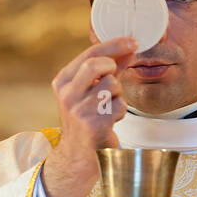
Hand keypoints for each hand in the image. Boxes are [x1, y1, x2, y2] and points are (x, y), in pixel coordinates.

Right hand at [41, 36, 137, 196]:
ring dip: (117, 96)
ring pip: (112, 86)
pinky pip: (119, 106)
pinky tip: (109, 121)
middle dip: (113, 69)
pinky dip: (120, 112)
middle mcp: (67, 93)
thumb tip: (130, 47)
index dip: (114, 45)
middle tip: (114, 78)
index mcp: (63, 81)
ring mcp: (78, 109)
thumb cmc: (88, 119)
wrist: (79, 156)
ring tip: (107, 108)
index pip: (89, 53)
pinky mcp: (93, 124)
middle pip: (97, 64)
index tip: (133, 40)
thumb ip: (110, 69)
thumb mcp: (93, 90)